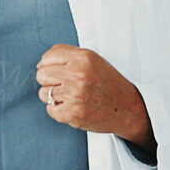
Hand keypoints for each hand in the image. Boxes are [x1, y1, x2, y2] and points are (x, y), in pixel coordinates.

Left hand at [35, 45, 153, 146]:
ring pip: (43, 93)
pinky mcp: (72, 113)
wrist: (127, 108)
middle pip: (42, 75)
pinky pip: (50, 110)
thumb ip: (68, 55)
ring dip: (53, 97)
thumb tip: (41, 63)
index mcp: (83, 58)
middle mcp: (78, 74)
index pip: (47, 58)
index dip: (47, 66)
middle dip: (48, 81)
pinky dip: (58, 110)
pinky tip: (72, 107)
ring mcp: (75, 95)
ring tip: (69, 97)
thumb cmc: (109, 84)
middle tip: (62, 86)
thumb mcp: (93, 60)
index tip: (53, 71)